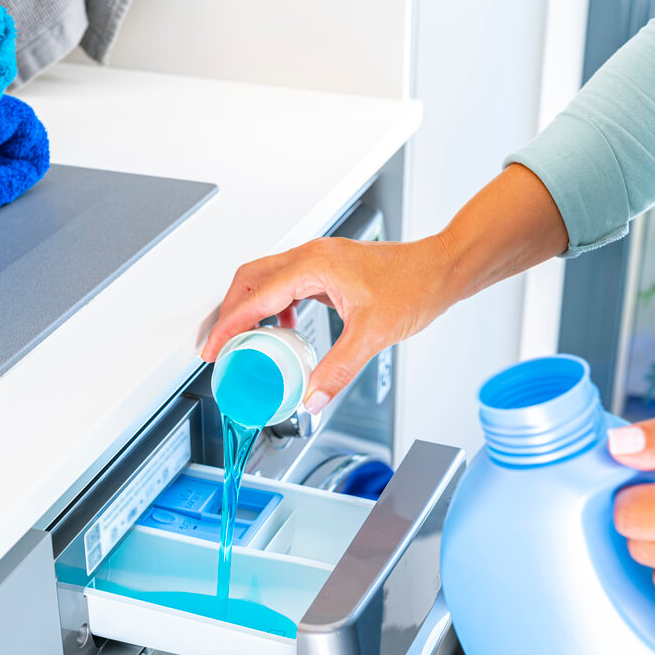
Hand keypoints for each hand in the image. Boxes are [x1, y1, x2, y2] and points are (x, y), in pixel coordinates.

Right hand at [201, 164, 569, 411]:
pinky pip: (286, 284)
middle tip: (217, 346)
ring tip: (243, 341)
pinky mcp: (328, 270)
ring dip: (249, 308)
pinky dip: (274, 306)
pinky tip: (285, 329)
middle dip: (228, 313)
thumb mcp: (371, 334)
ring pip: (265, 280)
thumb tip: (311, 397)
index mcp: (314, 265)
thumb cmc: (414, 285)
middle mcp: (311, 257)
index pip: (255, 296)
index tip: (213, 348)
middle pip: (249, 280)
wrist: (441, 269)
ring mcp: (319, 261)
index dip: (229, 325)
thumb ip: (337, 370)